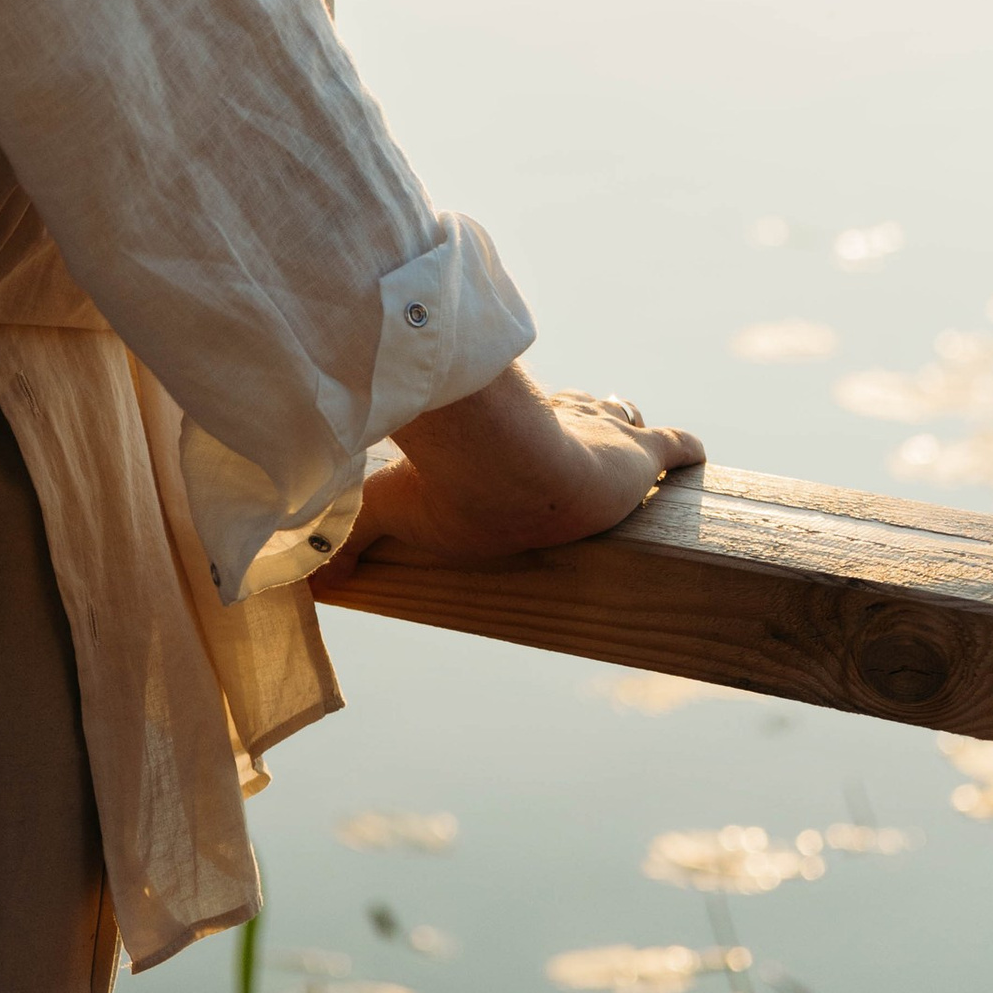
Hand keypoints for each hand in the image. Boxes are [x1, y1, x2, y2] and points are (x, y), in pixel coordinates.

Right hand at [321, 368, 703, 581]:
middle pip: (573, 410)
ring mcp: (595, 434)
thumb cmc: (451, 492)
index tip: (531, 436)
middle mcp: (548, 422)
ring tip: (640, 443)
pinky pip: (673, 447)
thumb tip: (292, 582)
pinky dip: (686, 451)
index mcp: (501, 435)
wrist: (504, 468)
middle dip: (582, 416)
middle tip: (592, 435)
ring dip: (628, 431)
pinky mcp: (635, 455)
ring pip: (621, 419)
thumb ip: (346, 542)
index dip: (521, 420)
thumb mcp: (391, 516)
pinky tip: (700, 454)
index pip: (517, 418)